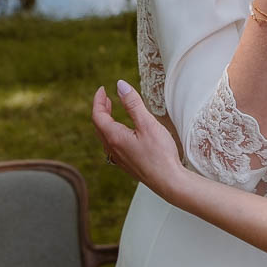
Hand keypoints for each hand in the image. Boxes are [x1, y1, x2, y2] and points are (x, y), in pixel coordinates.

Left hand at [93, 80, 184, 199]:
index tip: (102, 89)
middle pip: (99, 126)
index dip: (98, 101)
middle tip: (106, 97)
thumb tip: (120, 85)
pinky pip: (112, 145)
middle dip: (101, 109)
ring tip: (112, 111)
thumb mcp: (147, 124)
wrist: (168, 181)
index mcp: (114, 138)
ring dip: (105, 121)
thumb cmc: (160, 154)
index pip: (98, 116)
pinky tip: (123, 132)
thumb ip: (133, 103)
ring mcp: (119, 159)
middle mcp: (113, 149)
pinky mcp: (127, 164)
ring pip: (104, 137)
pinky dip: (112, 132)